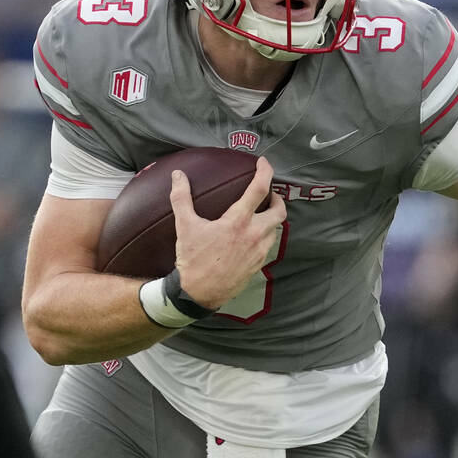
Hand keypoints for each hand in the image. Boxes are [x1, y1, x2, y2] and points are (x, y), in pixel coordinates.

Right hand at [168, 156, 286, 309]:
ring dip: (271, 219)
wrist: (198, 293)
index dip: (265, 172)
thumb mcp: (184, 226)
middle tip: (268, 194)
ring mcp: (258, 252)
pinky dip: (264, 236)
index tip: (263, 163)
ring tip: (259, 216)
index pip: (259, 189)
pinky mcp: (257, 266)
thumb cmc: (192, 259)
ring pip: (275, 230)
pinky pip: (267, 246)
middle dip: (277, 198)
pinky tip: (251, 238)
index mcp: (238, 221)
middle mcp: (254, 235)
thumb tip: (177, 176)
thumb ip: (181, 197)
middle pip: (279, 210)